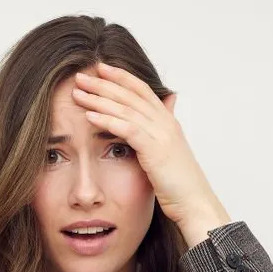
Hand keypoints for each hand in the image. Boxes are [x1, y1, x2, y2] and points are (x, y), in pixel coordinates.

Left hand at [71, 62, 229, 233]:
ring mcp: (161, 134)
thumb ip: (157, 135)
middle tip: (80, 76)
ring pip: (126, 108)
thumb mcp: (166, 154)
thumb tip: (152, 124)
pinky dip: (107, 120)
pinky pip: (127, 129)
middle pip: (130, 94)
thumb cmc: (178, 184)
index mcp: (167, 121)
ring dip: (99, 99)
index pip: (142, 90)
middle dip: (104, 83)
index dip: (121, 77)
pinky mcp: (155, 149)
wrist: (194, 202)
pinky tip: (89, 116)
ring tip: (78, 93)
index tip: (100, 69)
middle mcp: (165, 122)